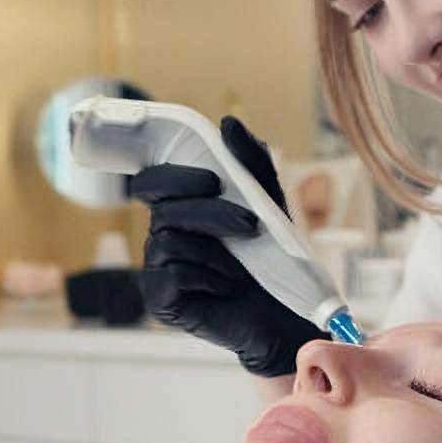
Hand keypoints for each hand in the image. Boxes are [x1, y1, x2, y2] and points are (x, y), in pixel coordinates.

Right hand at [129, 116, 326, 376]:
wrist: (286, 319)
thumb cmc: (274, 262)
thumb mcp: (269, 206)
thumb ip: (251, 166)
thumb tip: (227, 123)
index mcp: (181, 211)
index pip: (155, 180)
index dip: (174, 174)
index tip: (213, 180)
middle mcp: (163, 237)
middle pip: (162, 207)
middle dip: (207, 210)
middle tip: (249, 223)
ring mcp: (158, 270)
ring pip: (171, 240)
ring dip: (218, 250)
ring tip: (244, 268)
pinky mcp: (163, 301)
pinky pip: (174, 275)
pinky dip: (208, 277)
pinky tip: (227, 288)